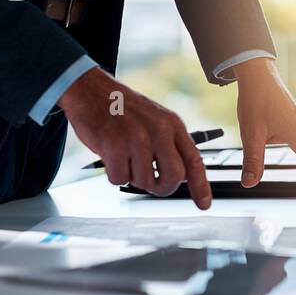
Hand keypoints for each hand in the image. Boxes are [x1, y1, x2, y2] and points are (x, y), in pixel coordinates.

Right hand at [57, 66, 211, 207]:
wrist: (90, 90)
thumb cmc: (122, 109)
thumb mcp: (155, 120)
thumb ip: (169, 145)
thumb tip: (179, 178)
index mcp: (172, 124)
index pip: (194, 160)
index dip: (200, 186)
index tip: (204, 204)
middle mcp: (159, 131)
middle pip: (174, 177)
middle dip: (162, 188)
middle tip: (151, 184)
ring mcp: (137, 138)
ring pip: (144, 181)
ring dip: (132, 177)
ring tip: (125, 156)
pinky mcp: (114, 146)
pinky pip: (119, 179)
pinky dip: (114, 174)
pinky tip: (111, 156)